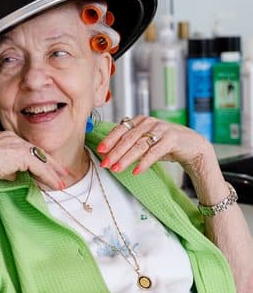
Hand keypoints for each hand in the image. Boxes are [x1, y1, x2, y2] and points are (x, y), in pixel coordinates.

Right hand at [0, 130, 69, 191]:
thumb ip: (4, 168)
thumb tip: (12, 174)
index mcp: (3, 138)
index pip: (25, 148)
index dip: (36, 158)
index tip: (44, 166)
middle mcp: (12, 139)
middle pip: (36, 151)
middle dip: (50, 163)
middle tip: (61, 172)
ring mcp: (18, 145)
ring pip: (41, 159)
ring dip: (53, 172)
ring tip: (61, 182)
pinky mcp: (23, 155)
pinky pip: (40, 167)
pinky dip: (49, 177)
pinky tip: (55, 184)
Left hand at [96, 115, 217, 179]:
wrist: (192, 146)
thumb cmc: (164, 144)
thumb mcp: (144, 142)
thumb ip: (129, 145)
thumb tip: (108, 155)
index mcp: (139, 120)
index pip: (120, 129)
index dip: (109, 140)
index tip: (99, 151)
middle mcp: (148, 122)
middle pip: (127, 138)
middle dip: (114, 152)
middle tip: (105, 163)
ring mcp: (160, 129)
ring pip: (139, 145)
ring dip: (126, 159)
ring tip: (116, 169)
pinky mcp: (171, 138)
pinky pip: (155, 152)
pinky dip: (144, 162)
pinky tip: (136, 171)